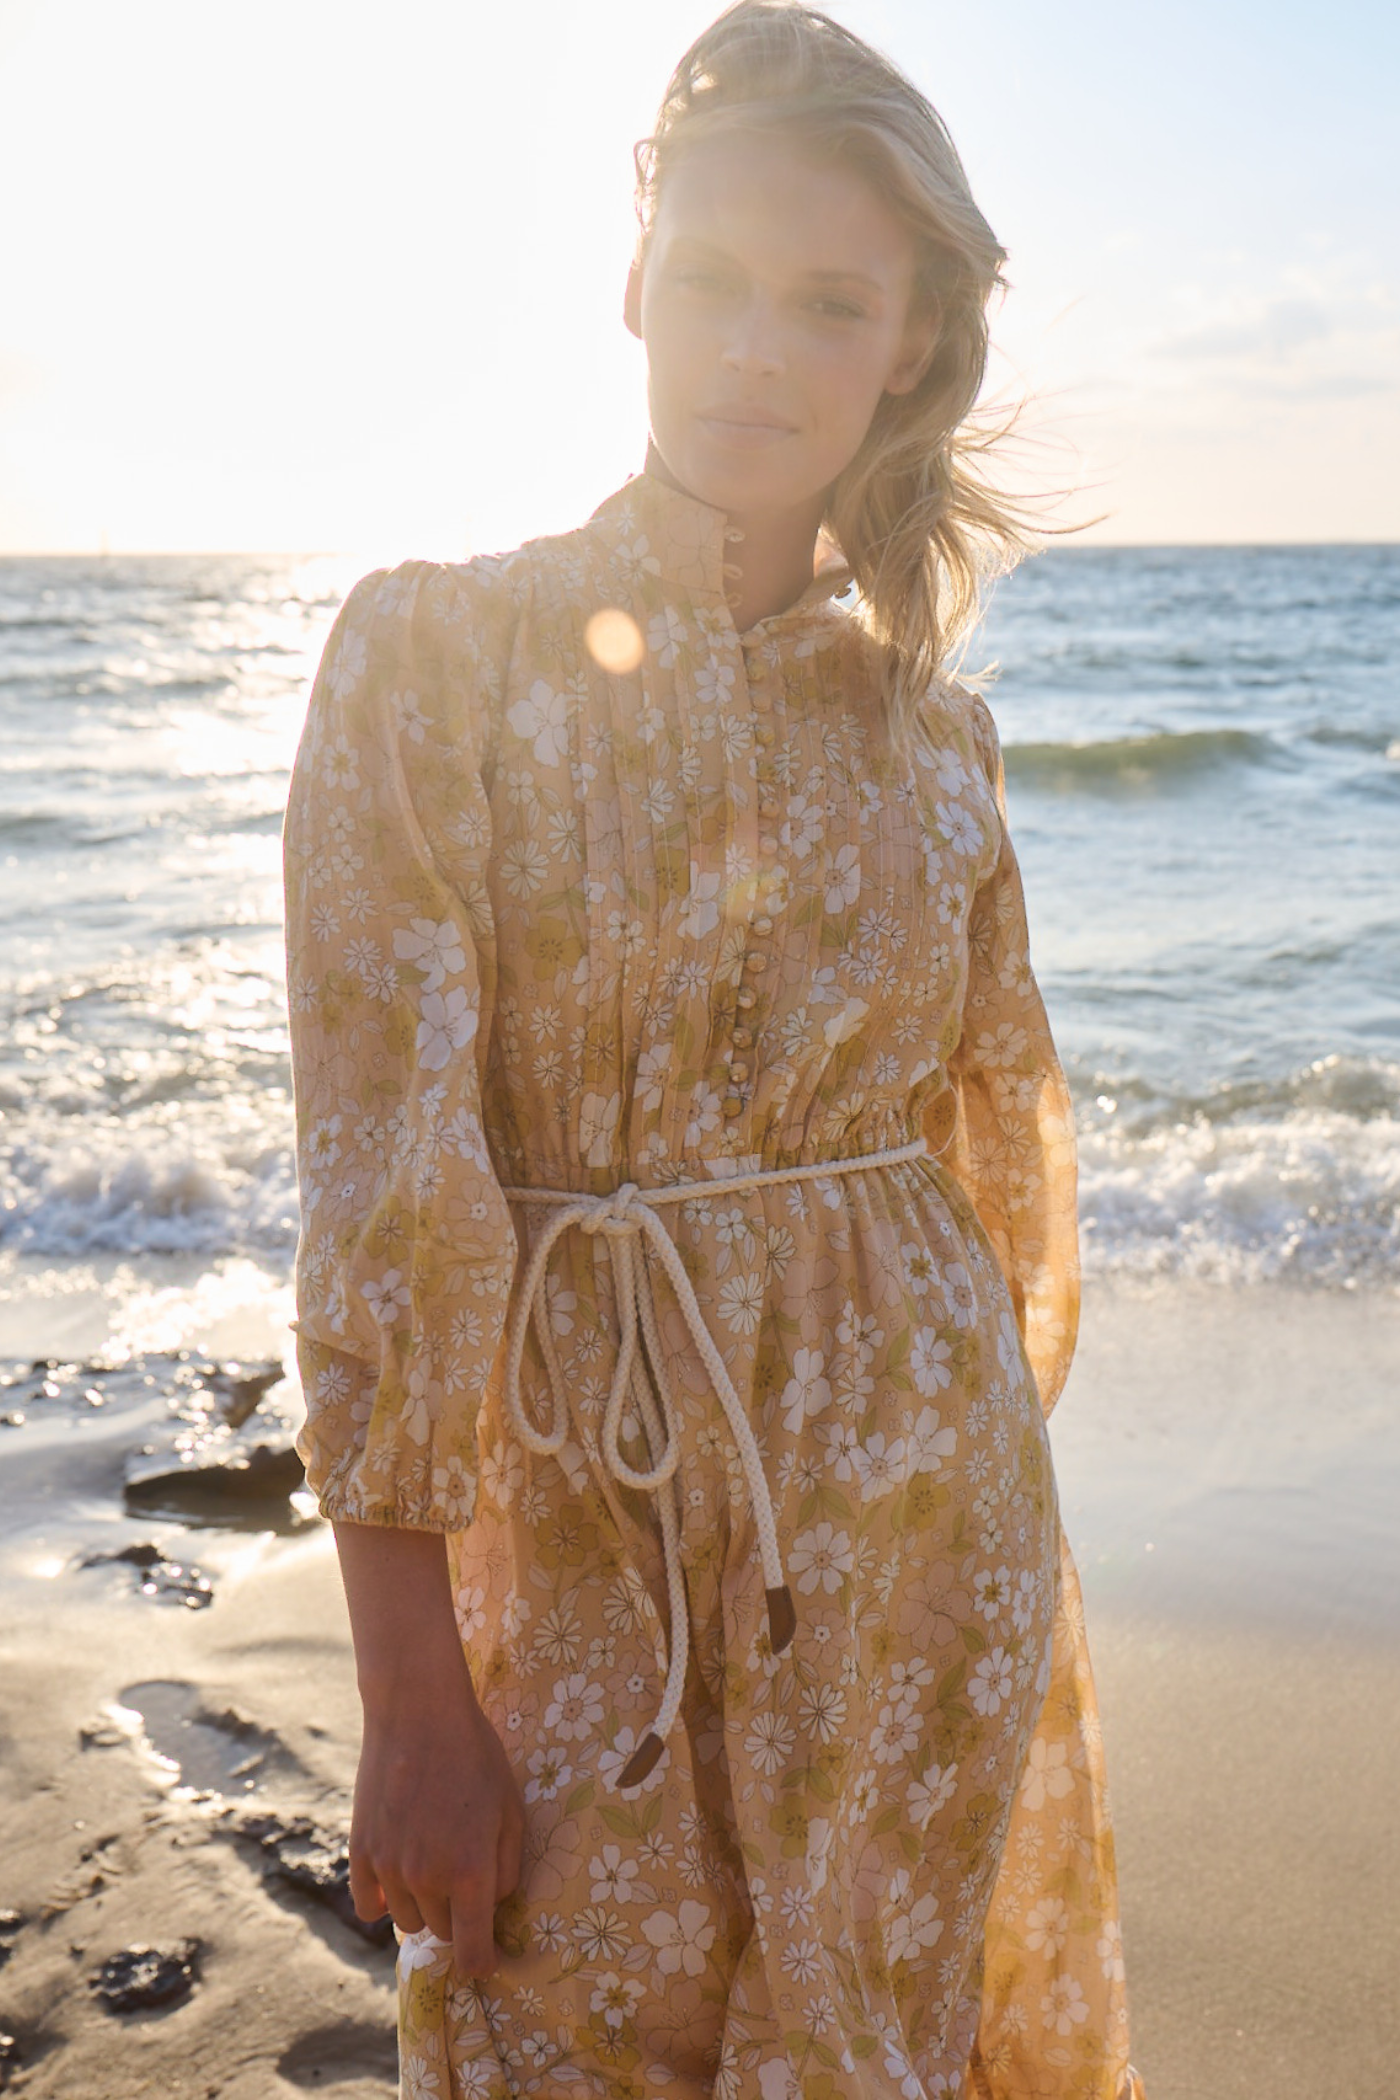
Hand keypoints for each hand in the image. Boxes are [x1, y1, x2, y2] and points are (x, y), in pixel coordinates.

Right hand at [348, 1662, 525, 1975]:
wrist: (418, 1713)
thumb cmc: (475, 1757)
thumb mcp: (511, 1809)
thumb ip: (506, 1869)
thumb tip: (493, 1908)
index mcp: (470, 1872)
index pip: (472, 1951)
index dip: (482, 1962)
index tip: (485, 1957)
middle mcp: (427, 1879)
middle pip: (442, 1933)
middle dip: (458, 1917)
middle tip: (465, 1877)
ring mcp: (389, 1868)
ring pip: (407, 1920)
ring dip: (424, 1904)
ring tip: (434, 1859)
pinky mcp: (360, 1853)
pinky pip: (369, 1906)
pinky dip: (384, 1900)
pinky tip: (398, 1873)